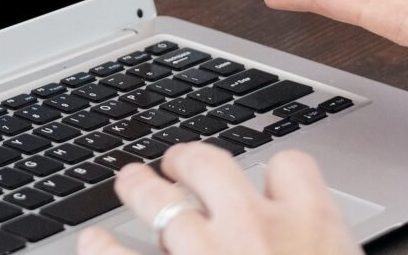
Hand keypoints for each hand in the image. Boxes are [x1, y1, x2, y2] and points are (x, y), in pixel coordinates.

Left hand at [78, 145, 361, 254]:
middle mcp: (254, 228)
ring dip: (139, 188)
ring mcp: (203, 253)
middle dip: (188, 161)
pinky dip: (101, 246)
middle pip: (210, 165)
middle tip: (177, 168)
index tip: (268, 185)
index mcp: (313, 228)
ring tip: (132, 185)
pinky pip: (115, 254)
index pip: (291, 168)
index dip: (276, 175)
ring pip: (159, 199)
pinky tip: (95, 242)